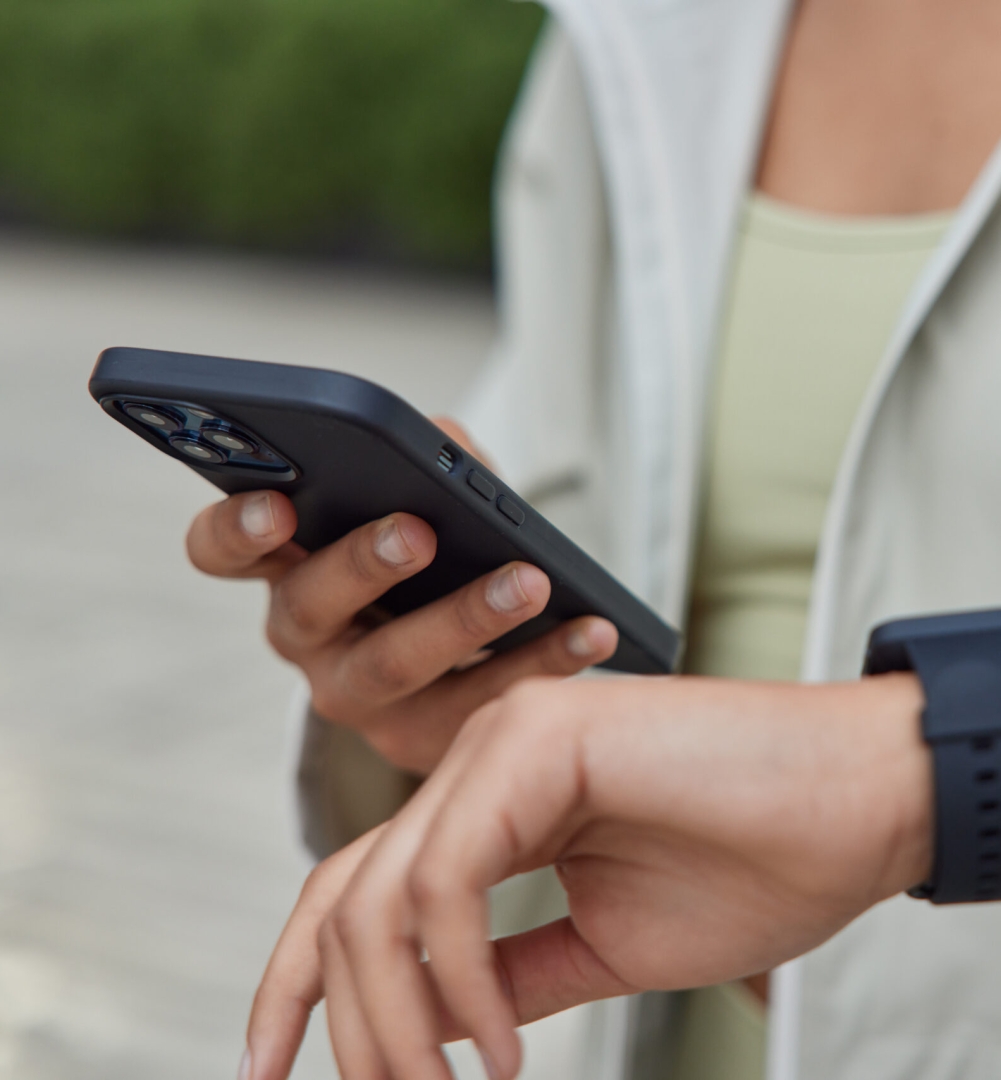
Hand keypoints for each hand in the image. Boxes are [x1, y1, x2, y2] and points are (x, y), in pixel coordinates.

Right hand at [184, 419, 617, 773]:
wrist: (474, 644)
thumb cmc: (439, 547)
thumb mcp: (431, 495)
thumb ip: (427, 459)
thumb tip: (443, 439)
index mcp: (284, 563)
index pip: (221, 549)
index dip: (236, 529)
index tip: (276, 507)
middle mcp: (306, 637)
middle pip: (310, 608)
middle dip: (363, 565)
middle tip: (418, 531)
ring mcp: (358, 697)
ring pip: (396, 666)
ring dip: (466, 620)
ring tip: (530, 582)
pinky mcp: (421, 741)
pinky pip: (480, 705)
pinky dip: (545, 660)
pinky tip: (594, 627)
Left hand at [242, 664, 1000, 1079]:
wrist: (874, 802)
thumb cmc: (768, 863)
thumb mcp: (611, 946)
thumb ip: (513, 974)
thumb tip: (434, 1026)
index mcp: (497, 799)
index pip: (360, 889)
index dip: (299, 987)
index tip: (275, 1073)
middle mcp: (486, 756)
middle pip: (344, 897)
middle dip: (344, 1027)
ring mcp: (508, 738)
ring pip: (380, 896)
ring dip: (399, 1021)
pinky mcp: (542, 741)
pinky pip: (447, 880)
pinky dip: (458, 979)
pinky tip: (509, 1052)